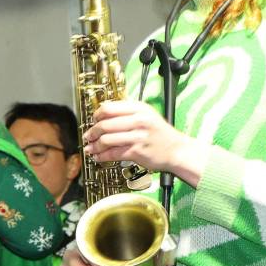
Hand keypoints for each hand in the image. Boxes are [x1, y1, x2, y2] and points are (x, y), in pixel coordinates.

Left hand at [83, 99, 206, 182]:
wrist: (176, 150)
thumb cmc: (159, 133)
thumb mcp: (147, 115)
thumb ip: (127, 112)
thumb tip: (102, 112)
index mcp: (139, 109)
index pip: (109, 108)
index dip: (96, 115)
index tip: (93, 121)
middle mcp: (139, 120)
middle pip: (104, 124)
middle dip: (92, 132)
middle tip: (88, 136)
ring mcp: (138, 136)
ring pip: (106, 139)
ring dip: (94, 145)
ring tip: (91, 148)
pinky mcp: (137, 151)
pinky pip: (112, 153)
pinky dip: (101, 156)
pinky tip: (98, 156)